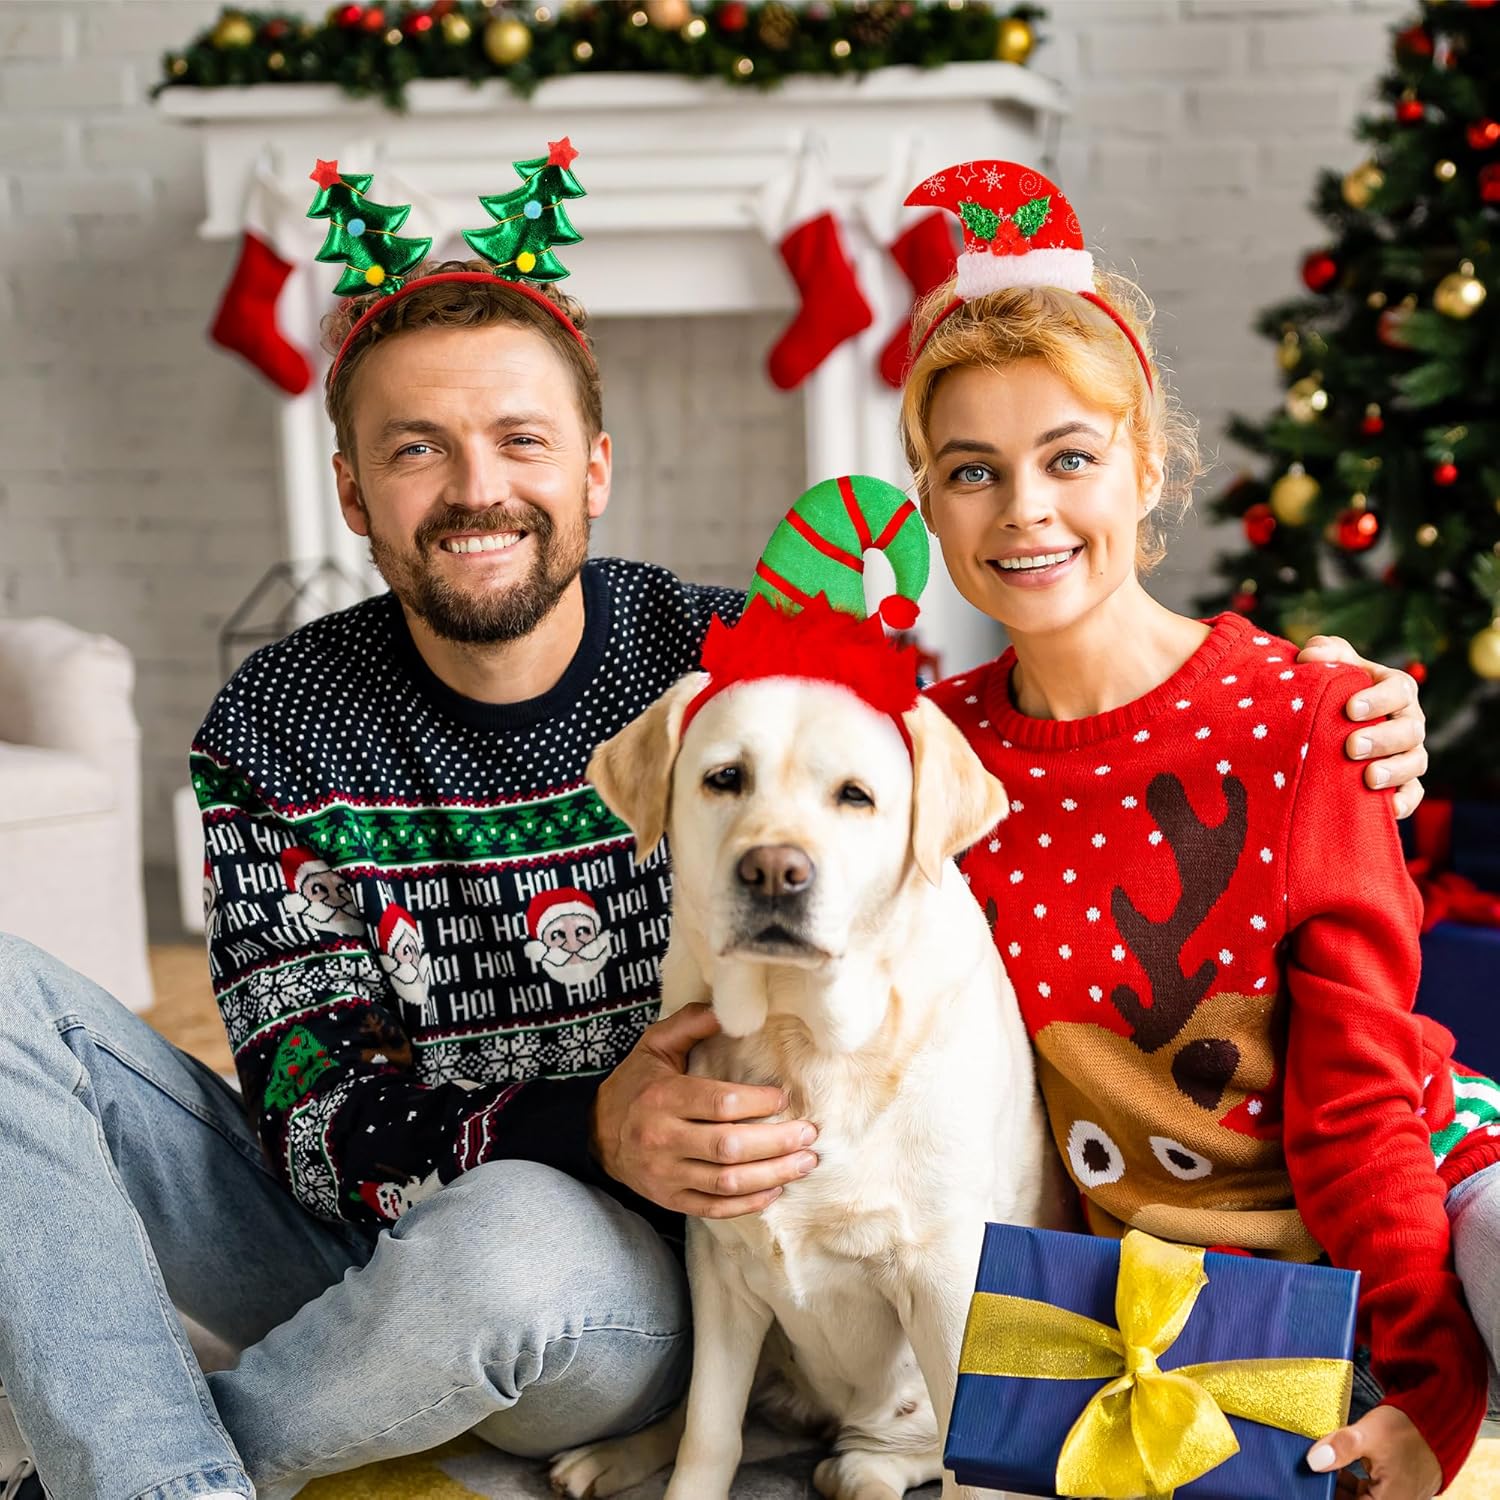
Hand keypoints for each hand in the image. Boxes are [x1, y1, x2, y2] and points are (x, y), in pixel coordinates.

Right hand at [590, 1002, 818, 1217]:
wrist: (596, 1132)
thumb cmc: (636, 1083)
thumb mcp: (654, 1044)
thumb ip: (691, 1023)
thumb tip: (729, 1008)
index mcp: (662, 1097)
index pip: (720, 1103)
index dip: (758, 1102)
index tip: (784, 1098)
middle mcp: (662, 1138)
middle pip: (729, 1147)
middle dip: (776, 1142)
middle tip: (809, 1134)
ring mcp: (665, 1174)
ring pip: (727, 1182)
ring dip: (773, 1174)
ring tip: (805, 1162)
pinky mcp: (669, 1199)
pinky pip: (714, 1208)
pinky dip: (748, 1204)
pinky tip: (775, 1189)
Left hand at [1296, 635, 1426, 817]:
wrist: (1325, 724)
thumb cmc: (1330, 689)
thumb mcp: (1328, 664)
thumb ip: (1324, 652)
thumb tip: (1310, 656)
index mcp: (1394, 690)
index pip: (1399, 689)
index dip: (1379, 699)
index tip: (1350, 709)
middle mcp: (1407, 721)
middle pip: (1409, 730)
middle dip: (1383, 739)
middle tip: (1351, 747)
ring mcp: (1407, 753)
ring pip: (1416, 762)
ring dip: (1395, 771)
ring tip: (1369, 778)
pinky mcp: (1402, 783)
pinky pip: (1413, 794)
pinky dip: (1405, 802)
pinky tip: (1388, 809)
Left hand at [1308, 1405, 1441, 1499]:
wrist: (1438, 1421)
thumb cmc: (1408, 1430)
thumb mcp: (1369, 1434)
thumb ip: (1341, 1448)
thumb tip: (1313, 1461)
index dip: (1327, 1495)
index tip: (1309, 1486)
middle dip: (1330, 1490)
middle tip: (1311, 1475)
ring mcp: (1395, 1497)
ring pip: (1357, 1499)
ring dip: (1339, 1487)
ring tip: (1320, 1469)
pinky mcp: (1394, 1489)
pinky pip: (1366, 1493)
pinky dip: (1350, 1483)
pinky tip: (1338, 1468)